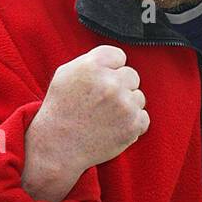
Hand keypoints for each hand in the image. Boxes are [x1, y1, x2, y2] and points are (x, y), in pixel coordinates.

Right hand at [34, 44, 147, 168]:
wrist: (58, 146)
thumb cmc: (61, 109)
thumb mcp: (66, 74)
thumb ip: (93, 61)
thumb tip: (115, 59)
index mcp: (93, 66)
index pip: (119, 56)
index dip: (111, 69)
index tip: (101, 82)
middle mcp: (111, 83)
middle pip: (132, 75)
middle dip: (120, 87)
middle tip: (103, 102)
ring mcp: (124, 105)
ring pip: (139, 97)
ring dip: (127, 106)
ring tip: (106, 117)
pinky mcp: (132, 126)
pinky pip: (143, 118)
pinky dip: (132, 124)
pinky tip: (114, 127)